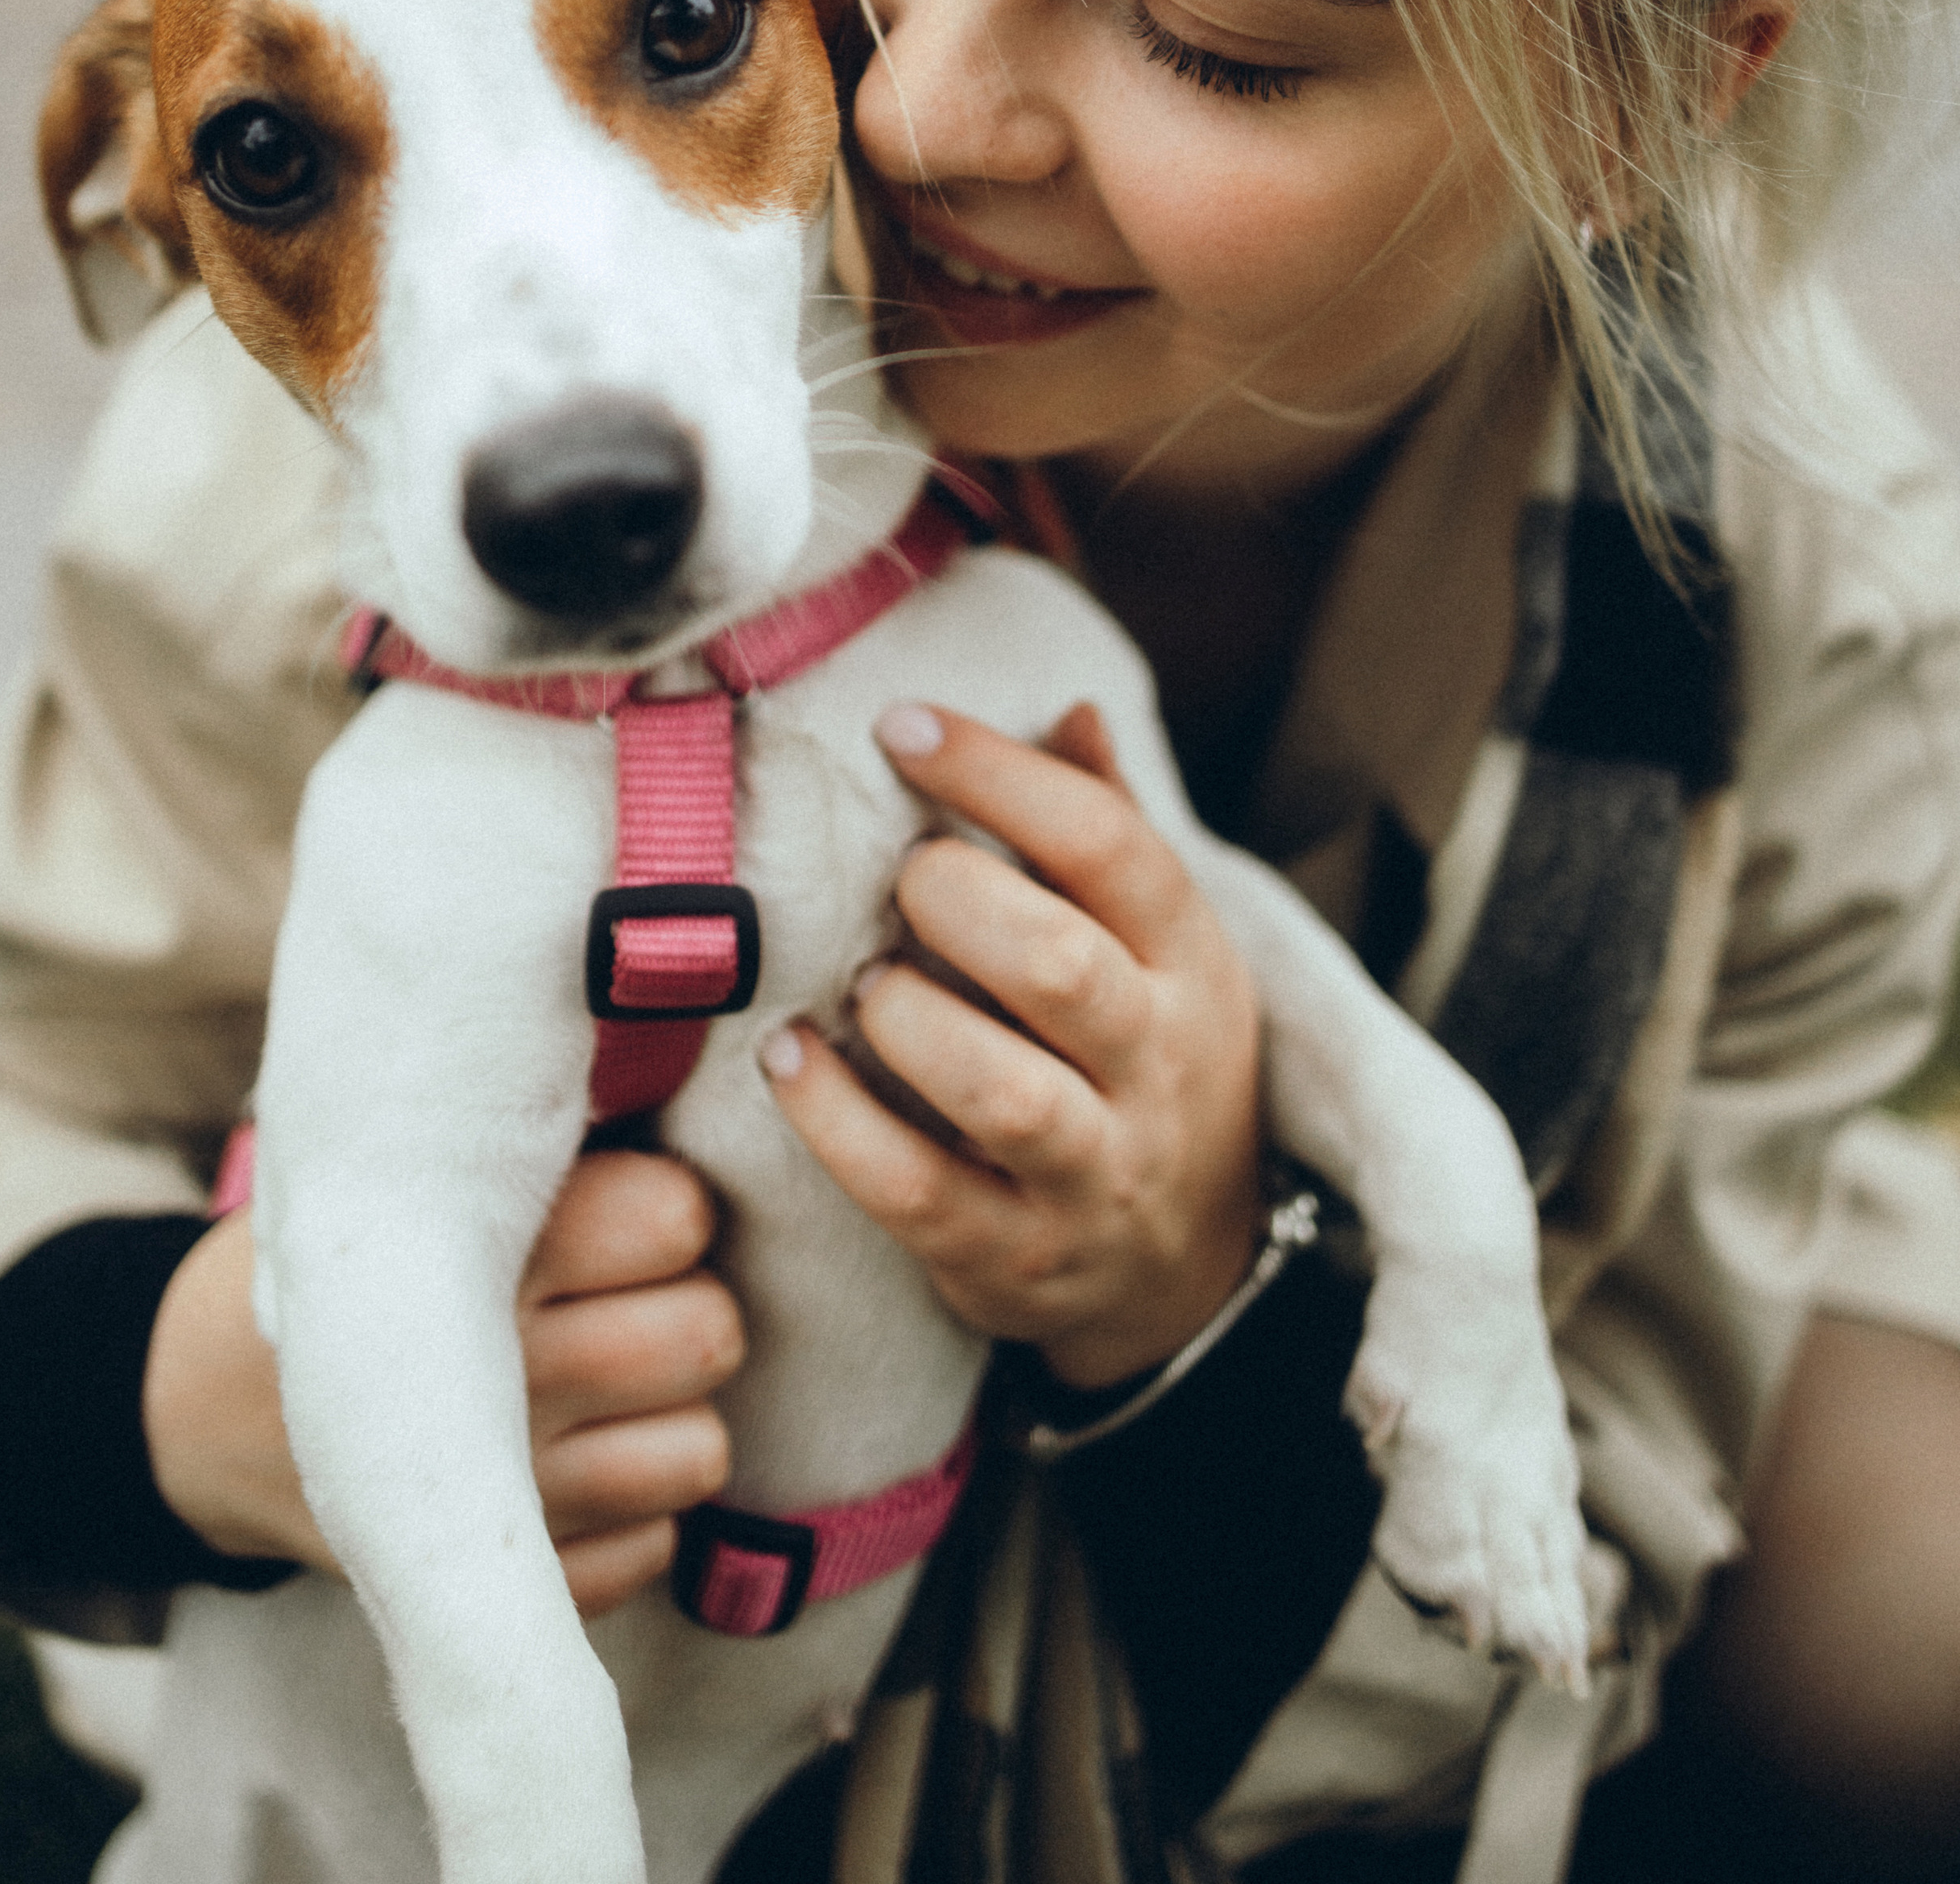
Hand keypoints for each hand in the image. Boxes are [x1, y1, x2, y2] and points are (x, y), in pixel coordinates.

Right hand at [144, 1152, 742, 1617]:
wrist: (196, 1407)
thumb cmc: (339, 1254)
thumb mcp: (397, 1165)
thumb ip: (520, 1136)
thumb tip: (673, 1067)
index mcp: (465, 1253)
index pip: (669, 1218)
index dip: (674, 1208)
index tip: (634, 1212)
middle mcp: (495, 1379)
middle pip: (704, 1335)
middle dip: (694, 1306)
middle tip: (636, 1298)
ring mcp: (499, 1498)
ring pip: (698, 1453)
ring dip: (675, 1418)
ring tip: (616, 1388)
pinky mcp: (499, 1583)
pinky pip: (650, 1553)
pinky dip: (632, 1517)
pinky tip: (577, 1468)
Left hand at [761, 701, 1262, 1389]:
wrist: (1185, 1269)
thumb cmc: (1144, 1060)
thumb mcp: (1162, 948)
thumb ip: (1109, 828)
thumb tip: (1071, 710)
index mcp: (1190, 962)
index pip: (1109, 847)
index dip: (1000, 774)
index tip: (902, 727)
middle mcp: (1156, 1066)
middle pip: (1060, 967)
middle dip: (956, 902)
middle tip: (901, 878)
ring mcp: (1093, 1174)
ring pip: (1001, 1095)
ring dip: (907, 1020)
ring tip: (858, 984)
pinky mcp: (1018, 1261)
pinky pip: (918, 1195)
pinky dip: (837, 1124)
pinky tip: (787, 1059)